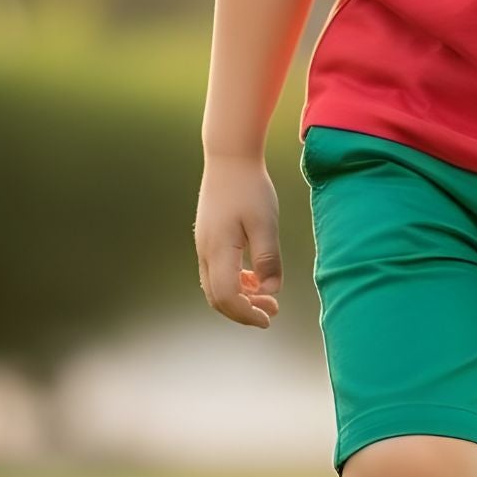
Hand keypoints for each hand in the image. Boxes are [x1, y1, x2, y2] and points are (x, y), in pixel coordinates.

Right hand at [195, 153, 283, 326]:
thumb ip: (268, 259)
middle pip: (218, 297)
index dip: (247, 314)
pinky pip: (216, 272)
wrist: (229, 158)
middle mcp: (205, 251)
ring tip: (267, 297)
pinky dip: (234, 282)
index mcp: (218, 249)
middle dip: (244, 311)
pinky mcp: (208, 238)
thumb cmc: (250, 188)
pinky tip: (254, 278)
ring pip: (215, 286)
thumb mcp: (265, 223)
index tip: (269, 317)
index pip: (227, 296)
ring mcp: (204, 245)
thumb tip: (271, 291)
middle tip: (272, 312)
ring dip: (240, 298)